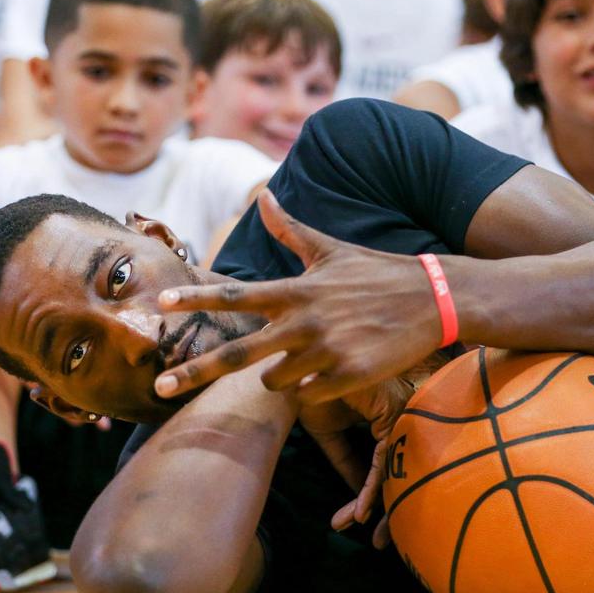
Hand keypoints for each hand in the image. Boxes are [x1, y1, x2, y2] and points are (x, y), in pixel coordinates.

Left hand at [155, 189, 444, 404]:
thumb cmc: (378, 273)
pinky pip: (307, 397)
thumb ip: (291, 230)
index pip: (237, 295)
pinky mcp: (347, 377)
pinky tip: (334, 372)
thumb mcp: (332, 249)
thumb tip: (263, 195)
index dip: (198, 299)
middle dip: (194, 372)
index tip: (163, 304)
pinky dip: (312, 389)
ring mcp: (325, 352)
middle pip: (237, 353)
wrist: (433, 300)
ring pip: (274, 381)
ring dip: (279, 375)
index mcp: (296, 291)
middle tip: (160, 387)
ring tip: (311, 356)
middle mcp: (304, 322)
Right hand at [300, 371, 423, 548]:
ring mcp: (398, 412)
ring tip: (359, 527)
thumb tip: (361, 496)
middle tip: (381, 542)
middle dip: (390, 512)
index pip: (387, 464)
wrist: (294, 365)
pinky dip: (372, 488)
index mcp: (385, 416)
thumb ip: (346, 462)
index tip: (359, 522)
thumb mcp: (328, 432)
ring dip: (378, 504)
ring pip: (394, 470)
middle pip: (401, 471)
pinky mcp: (391, 412)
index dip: (376, 498)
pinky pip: (385, 460)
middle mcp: (397, 415)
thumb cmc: (310, 390)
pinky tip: (360, 510)